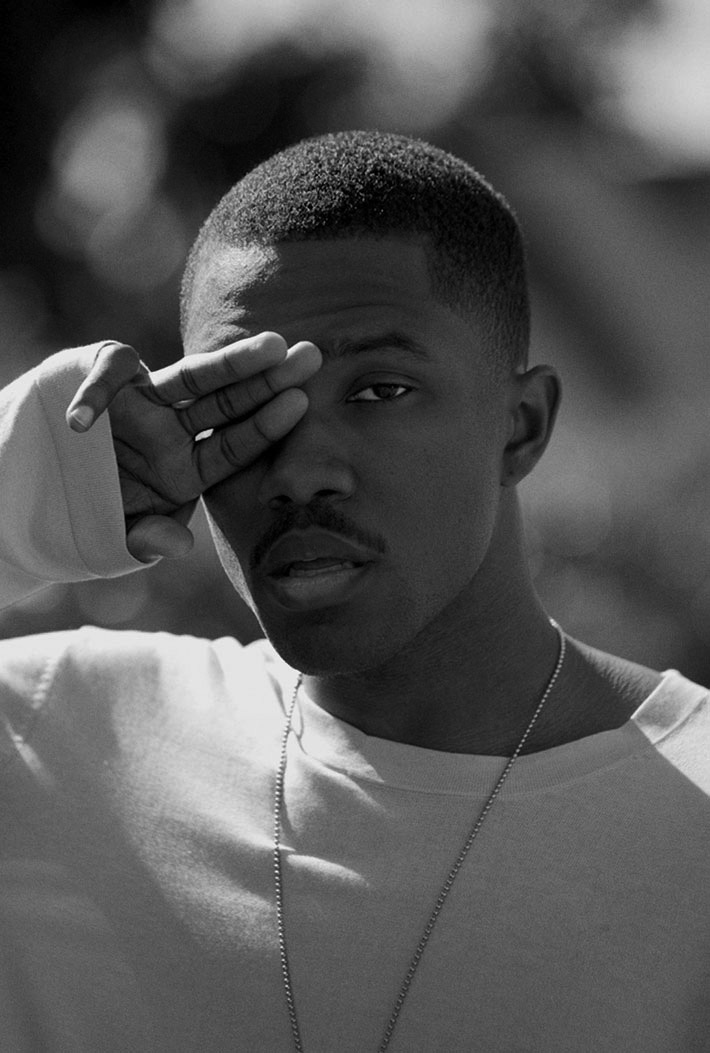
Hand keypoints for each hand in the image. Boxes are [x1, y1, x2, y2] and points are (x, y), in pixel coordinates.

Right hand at [65, 334, 320, 561]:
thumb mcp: (119, 534)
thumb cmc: (90, 511)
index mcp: (185, 468)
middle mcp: (171, 430)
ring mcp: (141, 403)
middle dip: (267, 379)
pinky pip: (106, 376)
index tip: (302, 403)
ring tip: (271, 345)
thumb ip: (147, 539)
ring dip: (230, 361)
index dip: (266, 426)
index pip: (234, 446)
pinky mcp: (101, 379)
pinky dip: (97, 392)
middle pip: (226, 402)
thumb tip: (179, 545)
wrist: (39, 486)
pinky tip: (86, 419)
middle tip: (312, 355)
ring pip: (190, 377)